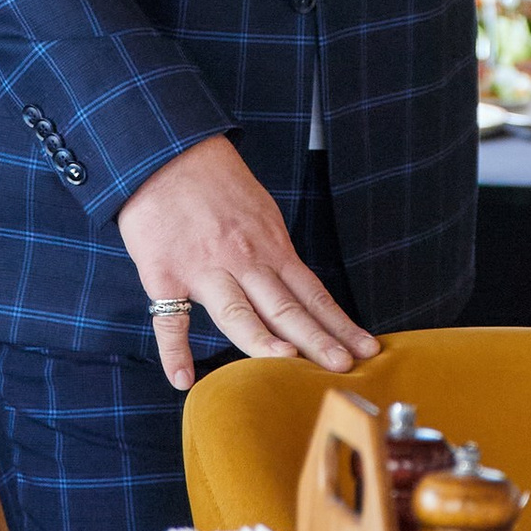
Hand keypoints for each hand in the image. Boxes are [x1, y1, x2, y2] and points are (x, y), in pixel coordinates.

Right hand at [118, 135, 378, 390]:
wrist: (166, 151)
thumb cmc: (215, 181)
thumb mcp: (260, 210)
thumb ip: (274, 252)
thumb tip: (294, 288)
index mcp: (271, 245)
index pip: (312, 293)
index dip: (339, 323)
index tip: (366, 348)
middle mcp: (244, 259)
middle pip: (286, 308)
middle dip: (317, 339)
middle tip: (344, 366)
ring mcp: (205, 268)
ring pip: (239, 313)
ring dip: (262, 341)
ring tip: (287, 365)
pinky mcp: (164, 273)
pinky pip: (170, 318)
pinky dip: (174, 351)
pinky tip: (182, 379)